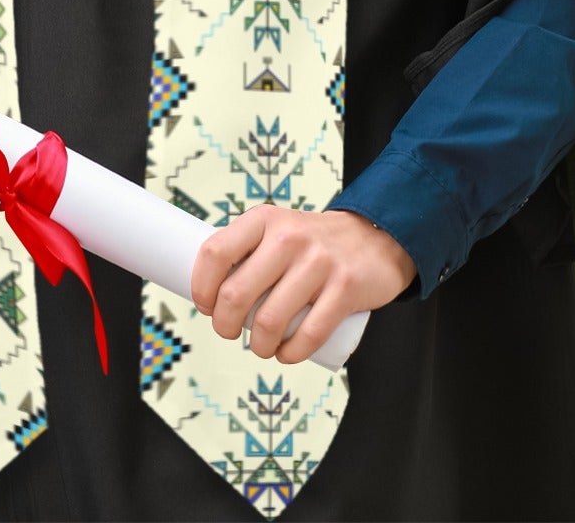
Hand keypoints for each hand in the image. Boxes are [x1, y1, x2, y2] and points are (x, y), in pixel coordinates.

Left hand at [189, 206, 416, 364]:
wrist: (373, 237)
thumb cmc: (311, 242)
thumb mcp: (275, 228)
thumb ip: (246, 249)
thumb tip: (209, 288)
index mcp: (263, 219)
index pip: (215, 253)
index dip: (201, 286)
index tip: (204, 305)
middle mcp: (288, 237)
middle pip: (236, 293)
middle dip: (224, 324)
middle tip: (228, 331)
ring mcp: (318, 262)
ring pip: (270, 321)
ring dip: (258, 346)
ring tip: (260, 347)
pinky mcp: (345, 289)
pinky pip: (309, 334)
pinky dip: (290, 354)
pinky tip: (285, 355)